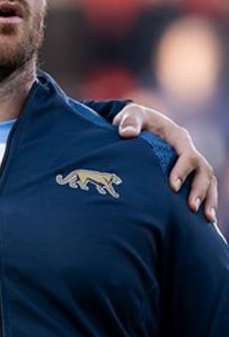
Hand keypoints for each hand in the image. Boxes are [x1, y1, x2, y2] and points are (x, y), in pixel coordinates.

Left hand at [114, 103, 217, 222]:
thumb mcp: (130, 115)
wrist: (136, 125)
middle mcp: (188, 150)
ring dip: (208, 198)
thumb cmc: (133, 121)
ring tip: (206, 218)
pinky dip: (206, 201)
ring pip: (207, 181)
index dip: (183, 170)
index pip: (187, 154)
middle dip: (199, 189)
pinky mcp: (186, 173)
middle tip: (191, 207)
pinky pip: (202, 187)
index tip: (172, 187)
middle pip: (203, 170)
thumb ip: (129, 121)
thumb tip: (128, 134)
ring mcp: (189, 163)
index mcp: (177, 137)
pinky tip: (205, 220)